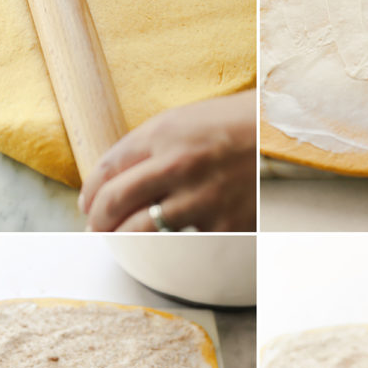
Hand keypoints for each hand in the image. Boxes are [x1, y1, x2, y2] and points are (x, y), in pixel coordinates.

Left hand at [79, 91, 255, 231]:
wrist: (280, 134)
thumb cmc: (228, 125)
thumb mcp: (180, 121)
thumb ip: (145, 147)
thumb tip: (111, 181)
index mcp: (163, 134)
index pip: (108, 168)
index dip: (90, 193)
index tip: (87, 206)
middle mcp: (178, 164)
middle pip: (116, 201)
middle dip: (98, 221)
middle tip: (95, 229)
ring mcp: (202, 197)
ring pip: (141, 230)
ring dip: (121, 240)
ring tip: (117, 242)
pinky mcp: (225, 224)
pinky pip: (183, 243)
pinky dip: (169, 246)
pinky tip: (163, 245)